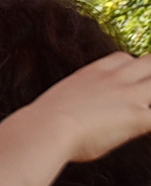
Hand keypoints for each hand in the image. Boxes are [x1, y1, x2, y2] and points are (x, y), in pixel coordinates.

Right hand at [26, 51, 150, 161]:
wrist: (46, 127)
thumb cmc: (46, 120)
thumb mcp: (63, 99)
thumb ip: (79, 99)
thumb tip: (77, 111)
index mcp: (94, 73)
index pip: (124, 58)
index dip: (132, 69)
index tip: (132, 82)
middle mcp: (115, 79)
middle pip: (150, 63)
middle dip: (150, 74)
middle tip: (143, 93)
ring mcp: (129, 96)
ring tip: (142, 108)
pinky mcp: (137, 116)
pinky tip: (148, 125)